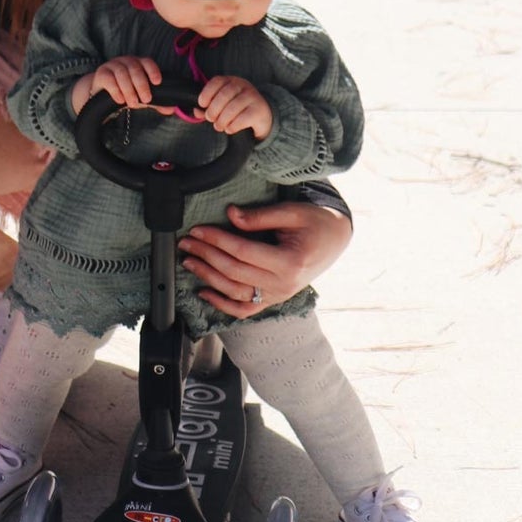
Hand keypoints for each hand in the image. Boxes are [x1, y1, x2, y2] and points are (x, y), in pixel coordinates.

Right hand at [71, 55, 160, 113]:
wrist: (102, 92)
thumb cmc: (126, 90)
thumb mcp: (141, 96)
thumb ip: (156, 102)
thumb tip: (170, 109)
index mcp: (138, 64)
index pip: (147, 62)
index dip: (153, 70)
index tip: (157, 82)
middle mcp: (126, 61)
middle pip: (135, 69)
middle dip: (142, 85)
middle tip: (146, 99)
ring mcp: (113, 65)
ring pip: (122, 73)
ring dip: (129, 89)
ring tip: (133, 103)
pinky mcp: (101, 73)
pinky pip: (109, 79)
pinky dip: (116, 90)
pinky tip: (120, 100)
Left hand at [179, 201, 353, 318]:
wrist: (335, 240)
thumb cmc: (314, 223)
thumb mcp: (291, 212)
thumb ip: (259, 217)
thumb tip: (230, 215)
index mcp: (289, 262)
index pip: (242, 252)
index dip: (216, 240)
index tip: (197, 230)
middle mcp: (283, 285)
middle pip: (235, 272)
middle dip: (206, 256)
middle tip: (186, 243)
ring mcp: (278, 295)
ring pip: (235, 292)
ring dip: (208, 278)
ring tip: (189, 261)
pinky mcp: (274, 299)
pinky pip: (245, 309)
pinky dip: (222, 304)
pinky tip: (204, 293)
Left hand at [194, 75, 271, 137]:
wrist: (262, 115)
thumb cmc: (238, 108)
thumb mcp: (223, 104)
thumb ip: (209, 107)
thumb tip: (197, 111)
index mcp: (231, 81)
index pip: (217, 81)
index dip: (206, 93)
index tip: (202, 104)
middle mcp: (243, 86)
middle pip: (224, 95)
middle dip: (214, 109)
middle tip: (210, 119)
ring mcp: (252, 97)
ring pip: (233, 108)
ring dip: (222, 120)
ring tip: (219, 126)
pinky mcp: (259, 110)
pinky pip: (243, 118)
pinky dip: (233, 126)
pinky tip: (230, 129)